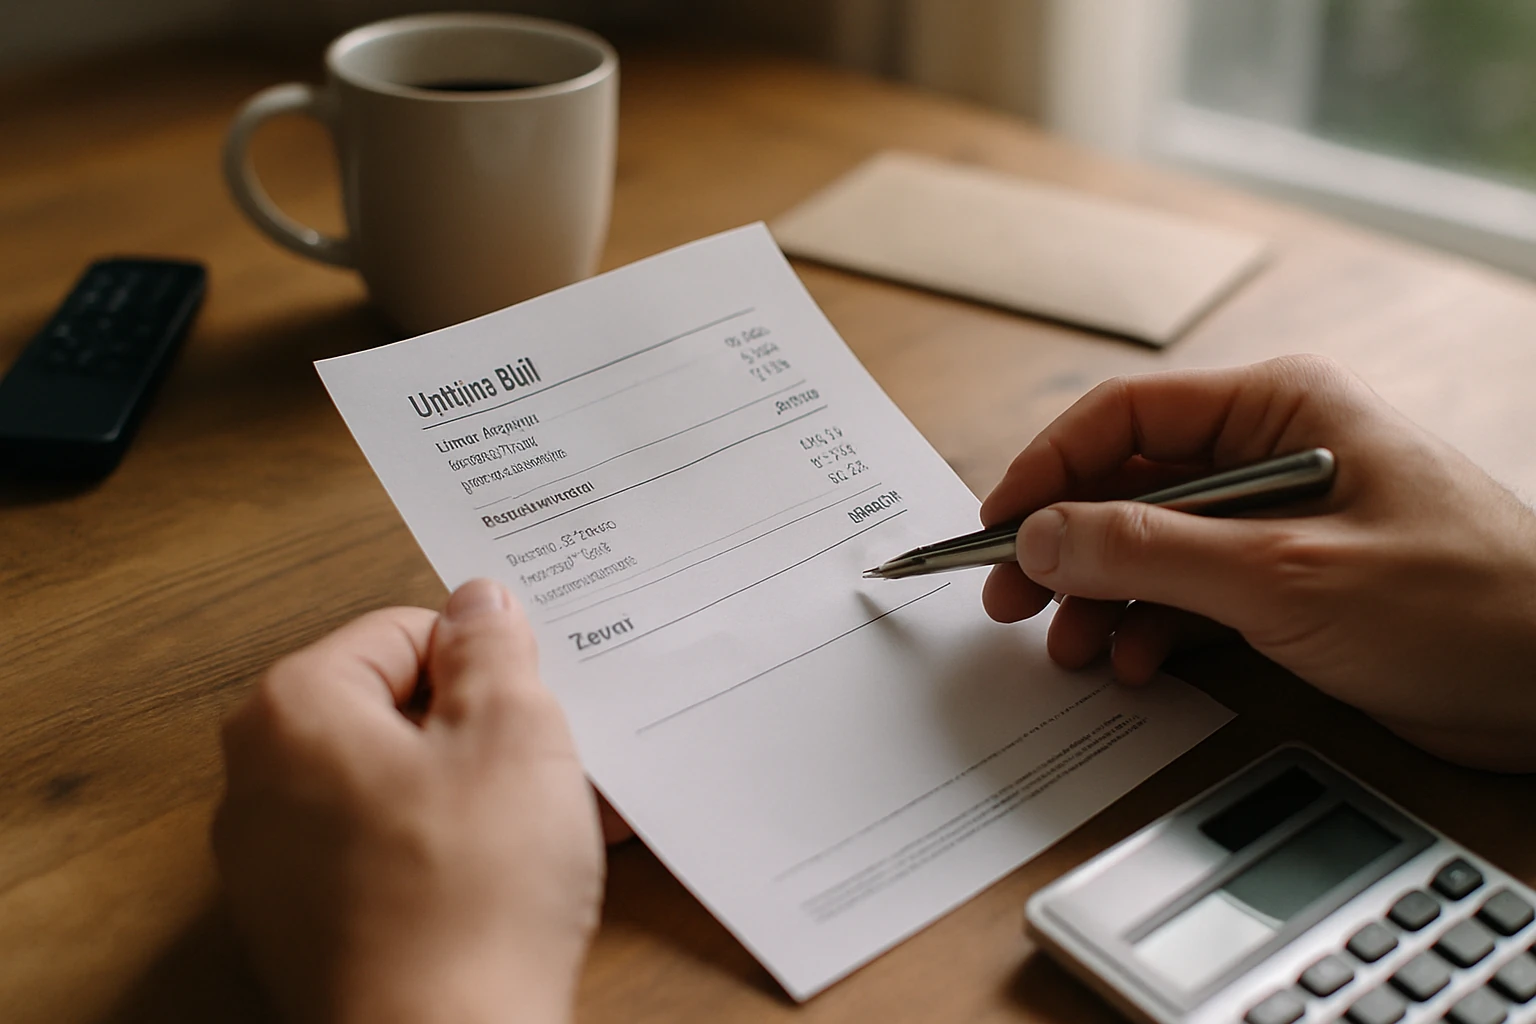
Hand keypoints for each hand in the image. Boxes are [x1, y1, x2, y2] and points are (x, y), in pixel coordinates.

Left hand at [214, 579, 603, 1023]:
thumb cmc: (471, 895)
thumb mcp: (513, 732)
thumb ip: (493, 648)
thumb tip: (478, 605)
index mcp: (295, 709)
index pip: (405, 632)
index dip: (484, 666)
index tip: (528, 709)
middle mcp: (261, 780)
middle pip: (397, 711)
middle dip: (482, 732)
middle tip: (548, 768)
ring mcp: (278, 863)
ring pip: (401, 785)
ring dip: (479, 794)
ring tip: (552, 828)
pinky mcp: (310, 925)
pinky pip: (391, 854)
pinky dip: (452, 853)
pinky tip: (516, 880)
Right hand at [980, 355, 1535, 771]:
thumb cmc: (1462, 605)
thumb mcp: (1284, 576)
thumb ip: (1150, 552)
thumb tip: (1039, 536)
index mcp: (1277, 409)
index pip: (1126, 417)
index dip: (1048, 469)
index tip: (995, 529)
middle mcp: (1269, 454)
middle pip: (1127, 486)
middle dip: (1065, 547)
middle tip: (1012, 602)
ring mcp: (1277, 524)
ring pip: (1150, 547)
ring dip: (1103, 599)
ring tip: (1073, 652)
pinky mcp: (1287, 586)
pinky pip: (1188, 596)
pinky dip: (1152, 630)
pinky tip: (1137, 666)